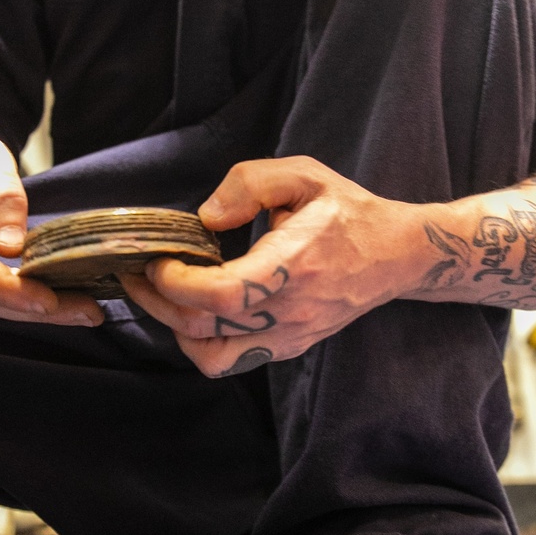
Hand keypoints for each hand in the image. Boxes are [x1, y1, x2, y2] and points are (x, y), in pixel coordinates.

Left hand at [120, 156, 414, 376]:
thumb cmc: (348, 212)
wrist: (396, 255)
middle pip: (205, 328)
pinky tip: (197, 310)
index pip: (223, 294)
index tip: (158, 260)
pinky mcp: (288, 347)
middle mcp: (290, 309)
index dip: (177, 284)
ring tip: (165, 298)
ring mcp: (289, 335)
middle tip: (138, 274)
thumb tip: (207, 217)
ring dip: (178, 331)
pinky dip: (203, 341)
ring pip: (213, 358)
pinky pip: (233, 360)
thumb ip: (249, 184)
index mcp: (293, 265)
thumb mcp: (304, 174)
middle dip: (158, 302)